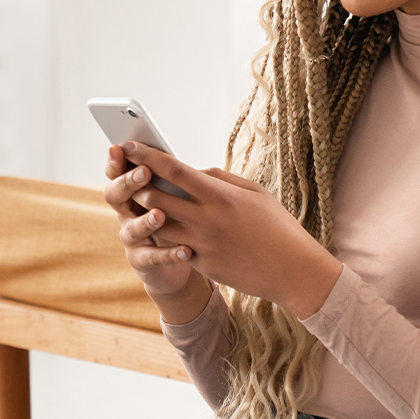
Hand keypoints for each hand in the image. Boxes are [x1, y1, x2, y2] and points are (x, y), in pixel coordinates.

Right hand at [103, 144, 195, 298]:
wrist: (176, 262)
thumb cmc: (177, 217)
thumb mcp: (173, 194)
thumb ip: (169, 177)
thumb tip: (174, 156)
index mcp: (132, 191)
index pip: (116, 172)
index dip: (116, 161)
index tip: (121, 147)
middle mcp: (125, 212)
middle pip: (115, 196)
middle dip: (128, 183)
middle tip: (144, 173)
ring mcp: (131, 238)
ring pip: (131, 228)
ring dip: (145, 220)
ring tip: (160, 214)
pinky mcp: (140, 261)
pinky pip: (151, 258)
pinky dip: (169, 254)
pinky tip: (186, 249)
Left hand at [110, 142, 343, 318]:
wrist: (294, 271)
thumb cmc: (278, 226)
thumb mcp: (254, 192)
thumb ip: (219, 178)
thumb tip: (190, 170)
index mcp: (220, 195)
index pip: (173, 169)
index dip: (146, 156)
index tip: (129, 147)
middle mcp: (207, 219)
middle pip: (155, 197)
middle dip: (136, 185)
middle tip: (125, 175)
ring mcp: (202, 244)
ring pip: (157, 224)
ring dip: (144, 212)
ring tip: (137, 200)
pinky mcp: (203, 265)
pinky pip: (171, 247)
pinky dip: (162, 235)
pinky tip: (156, 227)